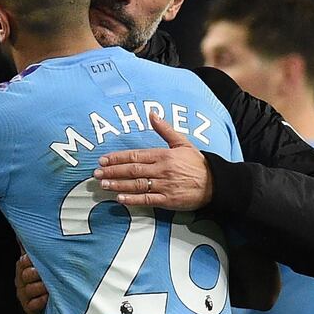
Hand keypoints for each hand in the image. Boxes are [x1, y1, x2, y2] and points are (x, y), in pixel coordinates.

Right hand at [15, 245, 47, 313]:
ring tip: (50, 286)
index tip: (36, 258)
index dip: (29, 259)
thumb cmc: (40, 278)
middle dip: (37, 273)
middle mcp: (21, 281)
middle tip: (46, 272)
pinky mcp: (29, 308)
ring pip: (30, 290)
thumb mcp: (35, 261)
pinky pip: (32, 305)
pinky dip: (40, 301)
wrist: (39, 303)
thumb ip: (30, 247)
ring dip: (41, 287)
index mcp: (23, 268)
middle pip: (26, 275)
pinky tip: (47, 297)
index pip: (23, 261)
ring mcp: (24, 295)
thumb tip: (24, 231)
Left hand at [94, 113, 212, 210]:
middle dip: (113, 172)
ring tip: (103, 185)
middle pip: (132, 170)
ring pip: (137, 185)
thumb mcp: (182, 142)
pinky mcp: (168, 200)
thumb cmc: (197, 163)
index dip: (117, 158)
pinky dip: (133, 199)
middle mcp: (162, 170)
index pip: (135, 155)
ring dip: (118, 185)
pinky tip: (120, 199)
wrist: (216, 183)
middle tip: (97, 173)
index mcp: (164, 155)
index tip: (103, 160)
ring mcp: (164, 186)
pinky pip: (147, 200)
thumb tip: (152, 113)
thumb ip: (165, 129)